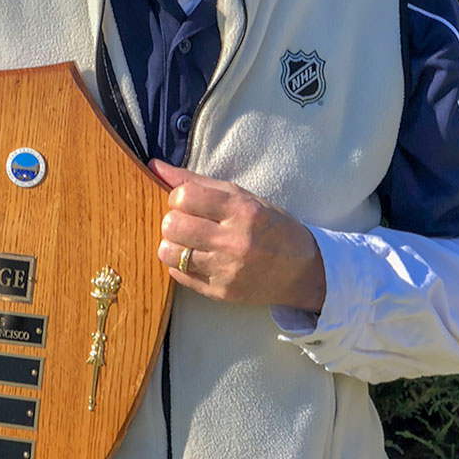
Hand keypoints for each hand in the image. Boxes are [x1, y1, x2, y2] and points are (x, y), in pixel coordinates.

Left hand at [151, 160, 324, 313]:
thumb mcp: (242, 196)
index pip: (184, 196)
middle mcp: (234, 241)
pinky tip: (198, 258)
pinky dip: (181, 264)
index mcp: (242, 210)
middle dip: (173, 220)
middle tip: (187, 222)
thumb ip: (196, 181)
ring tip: (189, 241)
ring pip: (169, 252)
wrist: (303, 270)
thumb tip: (155, 166)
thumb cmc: (270, 226)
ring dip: (173, 244)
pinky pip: (178, 275)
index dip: (178, 197)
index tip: (188, 201)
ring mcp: (226, 270)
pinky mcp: (220, 292)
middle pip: (172, 225)